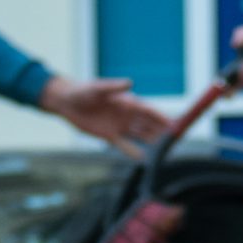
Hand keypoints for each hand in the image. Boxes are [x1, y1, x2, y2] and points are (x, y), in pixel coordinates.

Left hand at [39, 74, 171, 152]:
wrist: (67, 102)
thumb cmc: (83, 91)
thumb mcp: (99, 88)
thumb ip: (115, 86)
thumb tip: (131, 83)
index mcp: (126, 102)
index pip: (148, 111)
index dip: (161, 117)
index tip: (173, 124)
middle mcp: (126, 115)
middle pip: (148, 124)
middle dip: (161, 130)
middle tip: (175, 139)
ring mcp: (119, 126)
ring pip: (140, 134)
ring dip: (151, 140)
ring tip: (164, 148)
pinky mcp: (109, 136)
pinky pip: (125, 145)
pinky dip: (134, 151)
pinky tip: (143, 159)